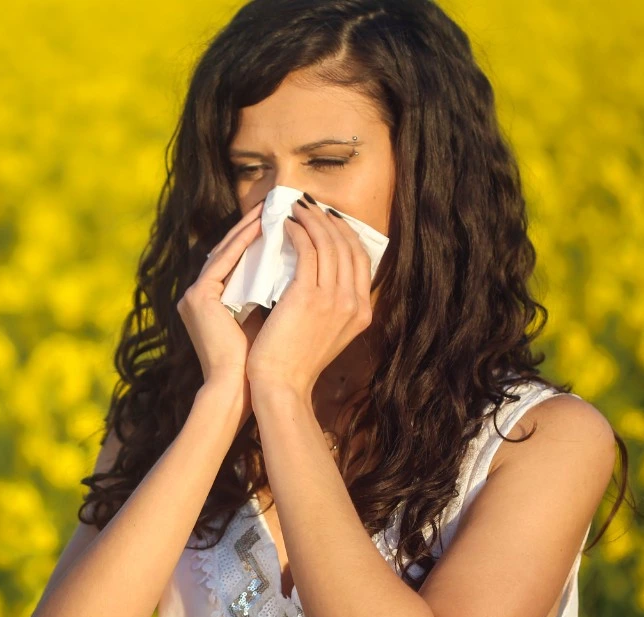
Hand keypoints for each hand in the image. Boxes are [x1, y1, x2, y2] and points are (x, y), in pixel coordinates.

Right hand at [177, 199, 264, 385]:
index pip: (236, 261)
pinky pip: (224, 262)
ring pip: (225, 251)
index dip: (255, 239)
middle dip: (251, 227)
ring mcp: (195, 295)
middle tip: (275, 205)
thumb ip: (272, 293)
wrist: (239, 390)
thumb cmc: (258, 362)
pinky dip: (242, 243)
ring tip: (269, 209)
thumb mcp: (265, 319)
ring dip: (247, 228)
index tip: (280, 221)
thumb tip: (302, 269)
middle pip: (229, 251)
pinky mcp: (199, 298)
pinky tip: (261, 227)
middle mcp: (198, 295)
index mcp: (211, 301)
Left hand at [244, 195, 373, 397]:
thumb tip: (322, 277)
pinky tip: (286, 226)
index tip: (328, 219)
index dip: (345, 235)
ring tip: (296, 208)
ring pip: (328, 243)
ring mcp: (333, 298)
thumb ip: (332, 306)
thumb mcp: (327, 333)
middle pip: (348, 246)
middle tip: (310, 205)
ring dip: (312, 219)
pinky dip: (298, 233)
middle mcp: (353, 302)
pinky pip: (307, 251)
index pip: (361, 260)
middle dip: (329, 220)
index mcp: (362, 312)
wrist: (281, 384)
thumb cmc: (295, 362)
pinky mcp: (308, 295)